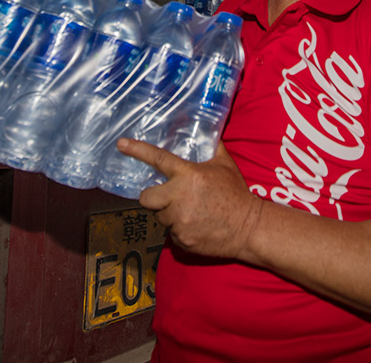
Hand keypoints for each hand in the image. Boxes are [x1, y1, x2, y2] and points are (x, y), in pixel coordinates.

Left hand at [116, 138, 264, 258]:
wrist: (249, 228)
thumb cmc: (236, 194)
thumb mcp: (225, 165)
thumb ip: (212, 147)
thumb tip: (207, 130)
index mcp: (188, 175)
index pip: (157, 159)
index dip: (137, 150)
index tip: (121, 144)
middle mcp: (179, 197)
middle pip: (146, 197)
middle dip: (153, 196)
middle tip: (168, 196)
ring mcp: (179, 221)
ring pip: (160, 216)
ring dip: (169, 213)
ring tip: (191, 212)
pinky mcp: (181, 239)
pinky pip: (171, 232)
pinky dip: (180, 229)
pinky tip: (196, 225)